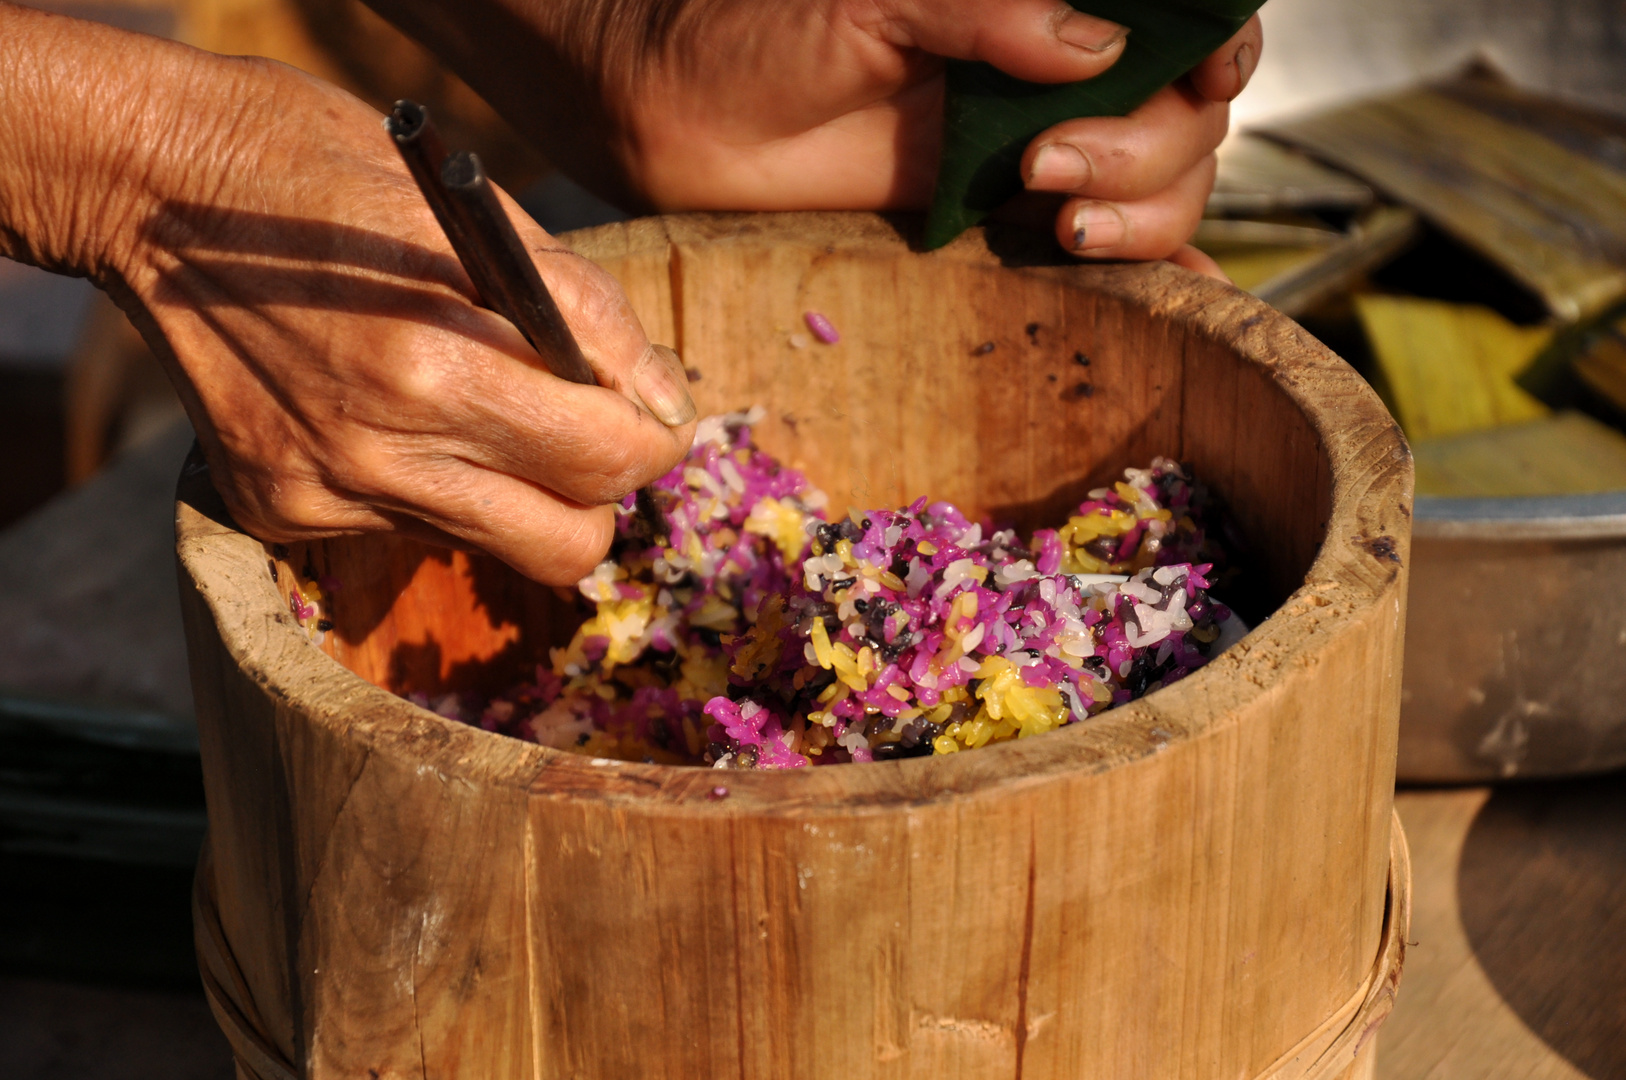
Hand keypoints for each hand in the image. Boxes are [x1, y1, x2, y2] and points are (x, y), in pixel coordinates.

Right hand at [0, 5, 695, 583]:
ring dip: (522, 490)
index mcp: (435, 366)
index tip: (651, 408)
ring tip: (486, 406)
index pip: (606, 459)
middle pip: (567, 543)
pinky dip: (434, 483)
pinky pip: (411, 527)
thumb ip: (585, 315)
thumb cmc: (328, 172)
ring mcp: (324, 494)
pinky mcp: (281, 511)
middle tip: (590, 426)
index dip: (653, 436)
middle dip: (602, 487)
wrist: (151, 190)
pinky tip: (391, 412)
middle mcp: (379, 455)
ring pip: (495, 543)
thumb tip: (665, 400)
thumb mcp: (477, 212)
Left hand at [364, 0, 1259, 271]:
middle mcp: (1042, 72)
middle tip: (1045, 167)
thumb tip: (1099, 45)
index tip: (1204, 73)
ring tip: (1059, 224)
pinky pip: (1094, 241)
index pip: (1171, 16)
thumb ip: (983, 14)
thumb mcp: (869, 6)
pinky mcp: (988, 220)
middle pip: (1181, 111)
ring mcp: (1024, 146)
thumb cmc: (751, 32)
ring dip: (1144, 208)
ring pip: (1157, 179)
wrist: (672, 114)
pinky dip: (1150, 267)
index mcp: (1026, 7)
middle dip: (1148, 146)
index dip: (1215, 42)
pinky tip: (1169, 292)